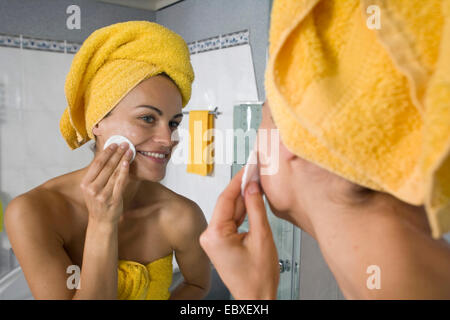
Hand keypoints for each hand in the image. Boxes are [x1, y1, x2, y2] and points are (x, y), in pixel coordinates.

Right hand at [80, 142, 132, 224]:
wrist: (101, 221)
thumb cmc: (98, 202)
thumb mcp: (92, 188)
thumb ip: (98, 174)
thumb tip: (108, 156)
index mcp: (85, 184)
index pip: (96, 164)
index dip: (106, 153)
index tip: (114, 144)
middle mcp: (92, 189)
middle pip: (106, 166)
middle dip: (116, 153)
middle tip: (124, 144)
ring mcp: (102, 195)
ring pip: (114, 173)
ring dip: (122, 159)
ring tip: (129, 151)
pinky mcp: (112, 199)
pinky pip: (120, 182)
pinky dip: (124, 171)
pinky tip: (127, 163)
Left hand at [199, 168, 278, 299]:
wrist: (256, 297)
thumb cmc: (258, 277)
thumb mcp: (261, 237)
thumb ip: (255, 208)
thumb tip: (252, 187)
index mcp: (215, 234)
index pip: (226, 198)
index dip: (238, 180)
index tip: (248, 167)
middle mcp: (209, 236)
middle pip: (227, 203)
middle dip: (242, 188)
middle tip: (254, 173)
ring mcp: (213, 239)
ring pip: (230, 211)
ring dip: (243, 199)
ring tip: (256, 184)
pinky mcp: (219, 242)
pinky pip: (230, 220)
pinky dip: (242, 211)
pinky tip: (252, 201)